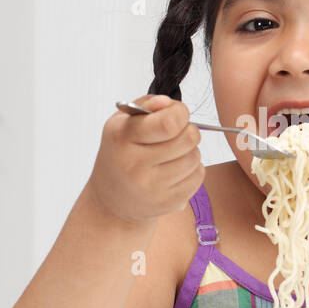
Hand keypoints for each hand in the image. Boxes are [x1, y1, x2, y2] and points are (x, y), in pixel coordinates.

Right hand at [88, 94, 204, 222]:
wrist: (111, 200)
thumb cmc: (121, 153)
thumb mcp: (123, 122)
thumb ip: (147, 105)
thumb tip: (167, 104)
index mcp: (121, 137)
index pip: (169, 123)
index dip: (180, 113)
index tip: (175, 116)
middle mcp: (134, 165)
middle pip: (188, 139)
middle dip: (188, 131)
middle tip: (176, 135)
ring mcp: (152, 188)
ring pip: (195, 157)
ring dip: (190, 151)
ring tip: (172, 154)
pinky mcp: (167, 203)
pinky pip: (198, 176)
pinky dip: (192, 170)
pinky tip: (174, 171)